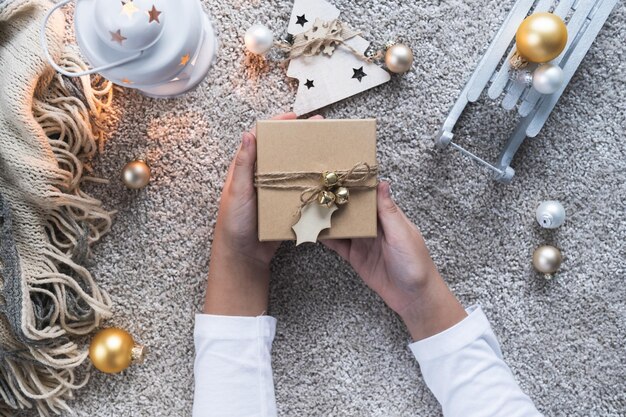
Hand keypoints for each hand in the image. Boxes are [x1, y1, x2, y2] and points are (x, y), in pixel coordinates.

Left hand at [203, 113, 321, 315]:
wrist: (243, 257)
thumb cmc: (234, 223)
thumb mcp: (237, 191)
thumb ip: (243, 165)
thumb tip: (248, 134)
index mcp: (246, 169)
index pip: (262, 139)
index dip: (277, 125)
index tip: (295, 117)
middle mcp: (261, 177)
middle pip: (282, 151)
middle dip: (300, 139)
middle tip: (320, 129)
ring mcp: (274, 192)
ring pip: (293, 170)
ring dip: (308, 159)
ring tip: (327, 150)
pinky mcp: (284, 206)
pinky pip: (300, 191)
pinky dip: (311, 183)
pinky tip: (325, 178)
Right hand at [323, 182, 466, 340]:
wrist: (413, 297)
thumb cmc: (415, 262)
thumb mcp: (402, 234)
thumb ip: (388, 211)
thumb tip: (382, 183)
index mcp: (388, 217)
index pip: (369, 197)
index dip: (355, 187)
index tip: (337, 175)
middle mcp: (374, 227)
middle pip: (352, 211)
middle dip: (336, 202)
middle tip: (316, 191)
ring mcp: (363, 242)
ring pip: (342, 227)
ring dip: (328, 220)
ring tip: (310, 210)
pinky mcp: (355, 257)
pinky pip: (338, 245)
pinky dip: (326, 239)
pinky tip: (314, 232)